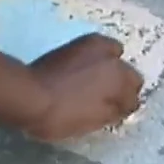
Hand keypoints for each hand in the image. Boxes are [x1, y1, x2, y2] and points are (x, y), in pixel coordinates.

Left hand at [23, 34, 142, 140]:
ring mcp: (98, 47)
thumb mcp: (91, 122)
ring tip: (95, 79)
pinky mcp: (81, 41)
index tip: (113, 114)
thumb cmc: (61, 115)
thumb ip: (113, 113)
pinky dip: (99, 55)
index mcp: (120, 84)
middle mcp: (115, 61)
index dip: (123, 109)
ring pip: (118, 58)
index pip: (134, 100)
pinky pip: (101, 47)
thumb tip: (123, 107)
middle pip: (131, 76)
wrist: (30, 94)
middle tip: (106, 98)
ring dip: (113, 68)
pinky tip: (86, 65)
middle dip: (123, 87)